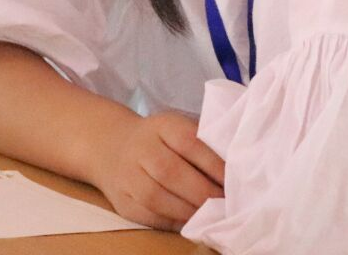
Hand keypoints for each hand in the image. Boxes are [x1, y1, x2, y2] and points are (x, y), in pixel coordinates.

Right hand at [87, 111, 224, 230]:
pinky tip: (190, 222)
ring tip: (211, 216)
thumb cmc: (158, 140)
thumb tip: (236, 170)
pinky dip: (172, 222)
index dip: (213, 164)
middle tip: (227, 205)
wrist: (111, 146)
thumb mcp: (177, 128)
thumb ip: (202, 142)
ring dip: (189, 210)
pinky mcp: (122, 201)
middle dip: (203, 192)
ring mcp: (127, 176)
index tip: (235, 181)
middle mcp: (141, 148)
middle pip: (172, 172)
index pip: (189, 142)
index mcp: (161, 125)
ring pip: (157, 198)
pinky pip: (148, 215)